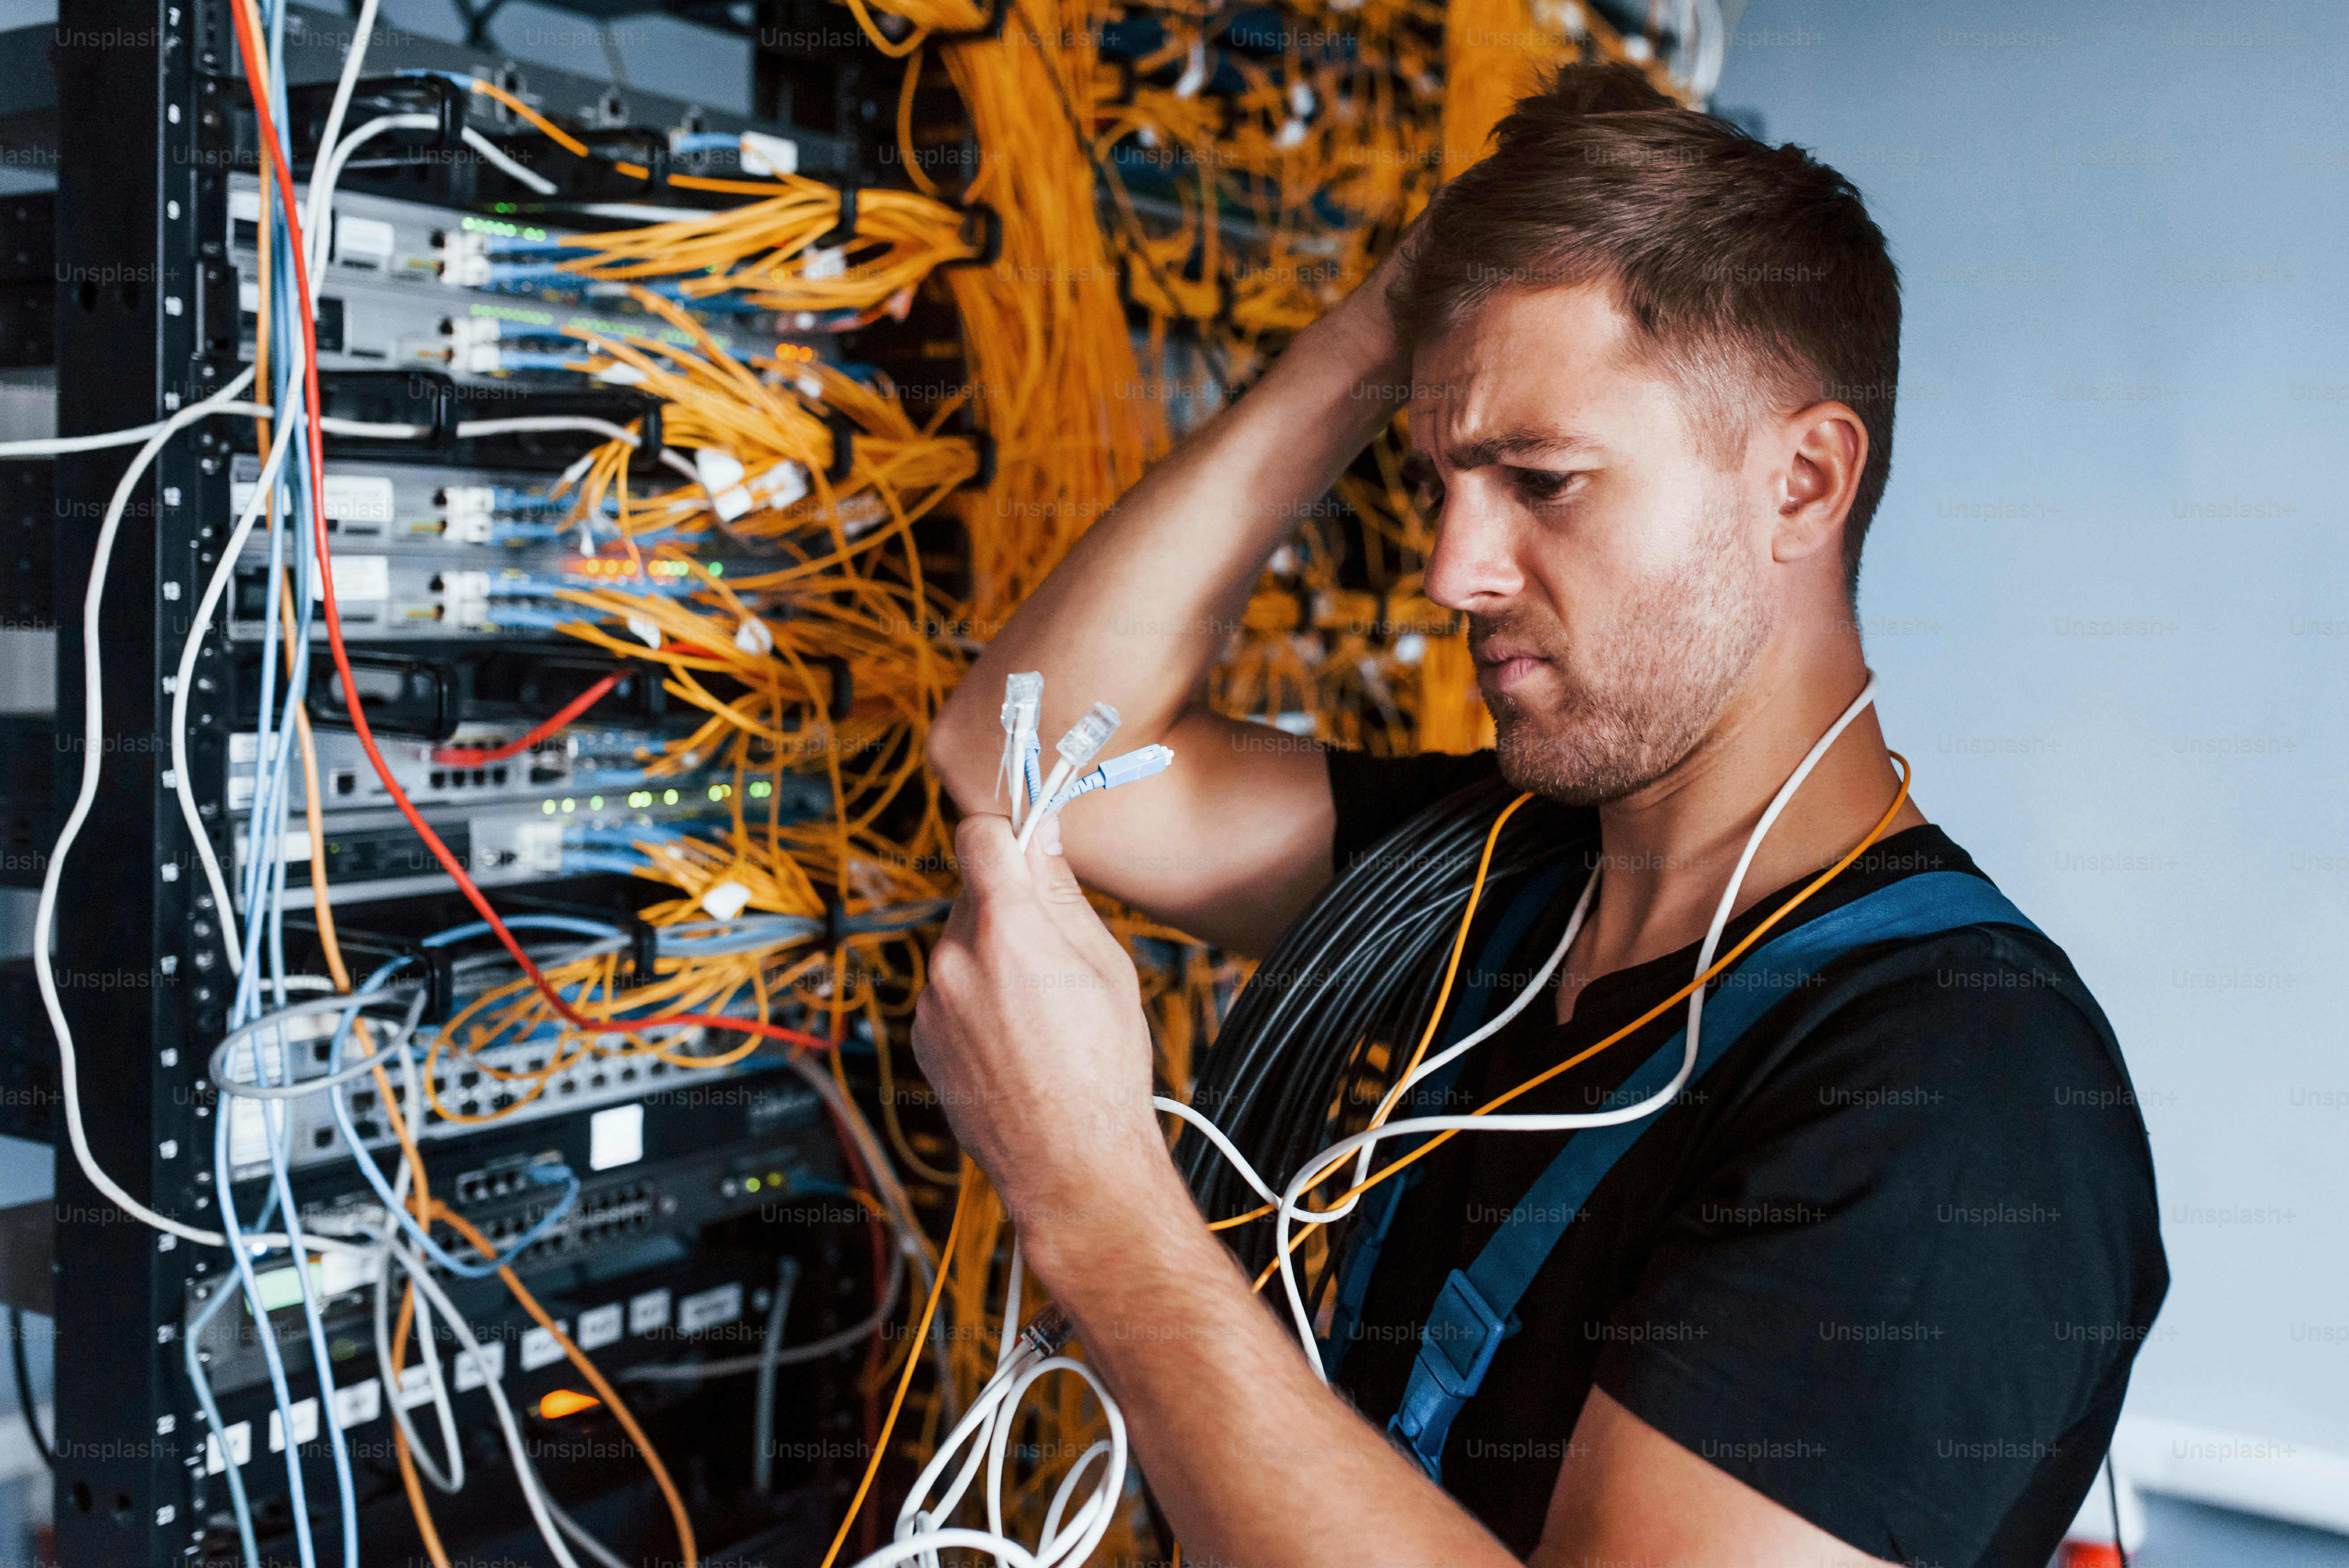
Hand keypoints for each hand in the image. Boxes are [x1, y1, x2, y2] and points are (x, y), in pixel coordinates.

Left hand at [910, 813, 1176, 1267]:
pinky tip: (1015, 1037)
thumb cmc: (1103, 1071)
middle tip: (1052, 946)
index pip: (978, 833)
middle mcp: (955, 958)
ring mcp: (932, 1002)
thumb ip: (1063, 894)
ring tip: (1039, 1007)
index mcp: (1006, 928)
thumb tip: (1042, 834)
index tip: (1023, 840)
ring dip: (991, 955)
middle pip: (973, 892)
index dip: (1004, 830)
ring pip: (960, 944)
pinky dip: (975, 998)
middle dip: (1007, 903)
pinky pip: (948, 991)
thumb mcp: (1105, 965)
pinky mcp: (923, 1037)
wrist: (1071, 1165)